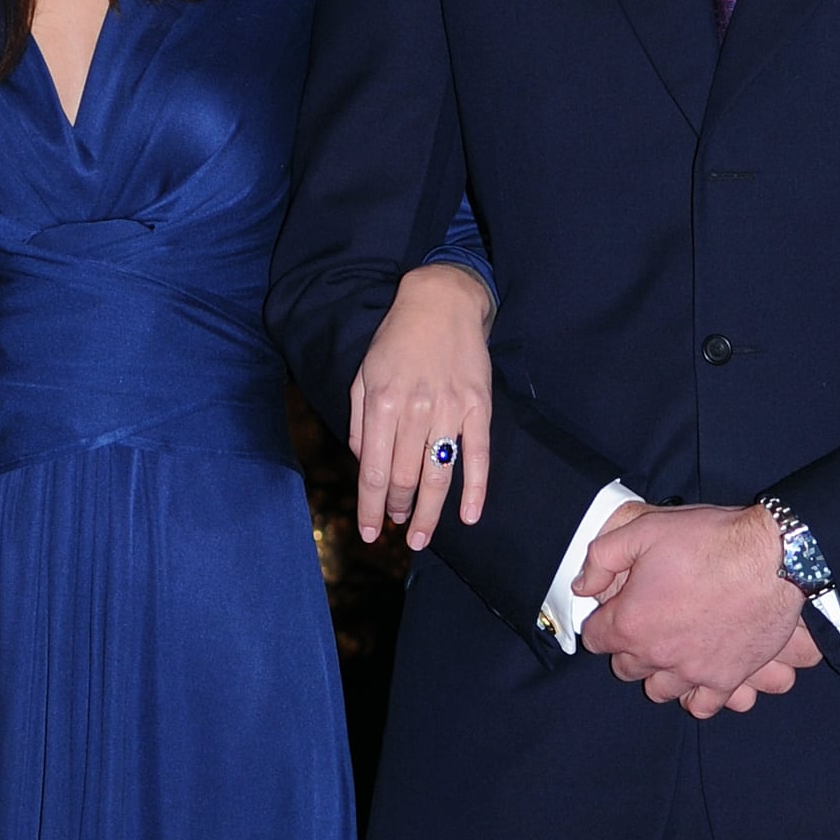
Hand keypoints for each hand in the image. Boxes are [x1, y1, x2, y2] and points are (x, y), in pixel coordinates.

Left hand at [349, 263, 493, 548]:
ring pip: (438, 475)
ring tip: (421, 537)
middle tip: (399, 530)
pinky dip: (475, 490)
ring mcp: (450, 410)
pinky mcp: (479, 407)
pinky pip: (478, 456)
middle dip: (399, 511)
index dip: (371, 507)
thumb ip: (360, 421)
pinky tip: (470, 516)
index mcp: (381, 403)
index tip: (370, 533)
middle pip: (405, 478)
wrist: (442, 302)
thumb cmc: (397, 339)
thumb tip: (364, 463)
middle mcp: (414, 410)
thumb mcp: (365, 373)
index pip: (373, 471)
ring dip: (429, 512)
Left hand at [576, 502, 822, 714]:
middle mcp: (657, 654)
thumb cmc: (710, 540)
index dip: (603, 621)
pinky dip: (696, 696)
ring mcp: (693, 671)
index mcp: (630, 621)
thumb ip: (602, 558)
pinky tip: (698, 676)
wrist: (775, 556)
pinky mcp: (727, 678)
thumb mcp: (645, 530)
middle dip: (630, 647)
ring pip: (660, 690)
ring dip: (660, 672)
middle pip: (626, 668)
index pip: (595, 639)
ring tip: (674, 649)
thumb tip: (582, 586)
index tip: (618, 609)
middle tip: (650, 623)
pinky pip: (702, 706)